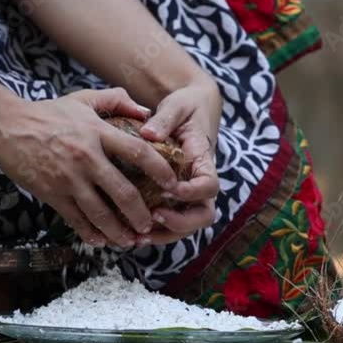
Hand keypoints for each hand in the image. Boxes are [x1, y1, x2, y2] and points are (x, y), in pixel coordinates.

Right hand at [0, 88, 178, 247]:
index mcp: (98, 133)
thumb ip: (115, 100)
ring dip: (119, 231)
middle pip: (123, 192)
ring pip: (101, 213)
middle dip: (141, 213)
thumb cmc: (47, 113)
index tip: (172, 183)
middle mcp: (87, 157)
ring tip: (130, 240)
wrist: (7, 127)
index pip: (138, 152)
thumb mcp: (83, 99)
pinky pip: (76, 219)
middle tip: (151, 224)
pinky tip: (101, 240)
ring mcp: (69, 178)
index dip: (160, 170)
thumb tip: (145, 112)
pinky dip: (91, 233)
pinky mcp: (52, 194)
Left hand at [139, 76, 221, 244]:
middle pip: (203, 215)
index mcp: (204, 160)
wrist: (191, 109)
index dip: (193, 193)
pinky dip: (155, 232)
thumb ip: (165, 119)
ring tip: (137, 236)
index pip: (210, 185)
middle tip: (153, 216)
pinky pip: (170, 222)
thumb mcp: (177, 106)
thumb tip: (148, 134)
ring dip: (164, 234)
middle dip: (180, 222)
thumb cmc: (185, 107)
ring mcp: (189, 193)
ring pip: (186, 226)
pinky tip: (132, 234)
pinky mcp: (174, 198)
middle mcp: (200, 182)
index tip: (171, 190)